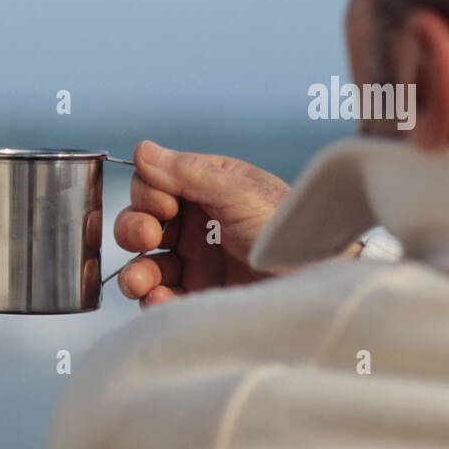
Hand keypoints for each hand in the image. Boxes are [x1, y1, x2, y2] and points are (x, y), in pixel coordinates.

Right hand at [112, 141, 289, 307]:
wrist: (315, 286)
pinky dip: (152, 299)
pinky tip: (162, 299)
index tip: (165, 206)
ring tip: (142, 282)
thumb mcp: (241, 194)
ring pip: (143, 263)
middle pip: (140, 221)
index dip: (149, 193)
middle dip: (133, 229)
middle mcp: (198, 224)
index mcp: (208, 188)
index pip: (154, 182)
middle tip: (148, 238)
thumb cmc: (290, 233)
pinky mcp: (198, 296)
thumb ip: (189, 173)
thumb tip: (142, 150)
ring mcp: (197, 262)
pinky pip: (160, 296)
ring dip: (135, 271)